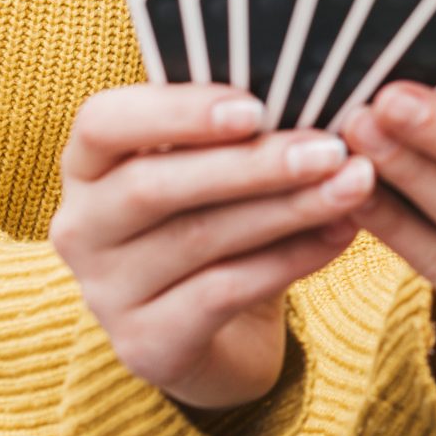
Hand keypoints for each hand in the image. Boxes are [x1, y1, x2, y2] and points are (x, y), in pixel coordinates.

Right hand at [53, 85, 372, 412]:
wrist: (218, 336)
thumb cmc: (220, 224)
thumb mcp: (220, 172)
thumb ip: (245, 134)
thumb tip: (322, 90)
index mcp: (89, 165)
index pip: (102, 122)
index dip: (176, 111)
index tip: (254, 107)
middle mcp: (82, 228)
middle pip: (153, 185)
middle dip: (252, 164)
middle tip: (331, 148)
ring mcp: (107, 293)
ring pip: (197, 237)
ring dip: (287, 207)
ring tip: (353, 184)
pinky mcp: (145, 345)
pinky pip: (221, 292)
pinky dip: (289, 258)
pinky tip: (339, 234)